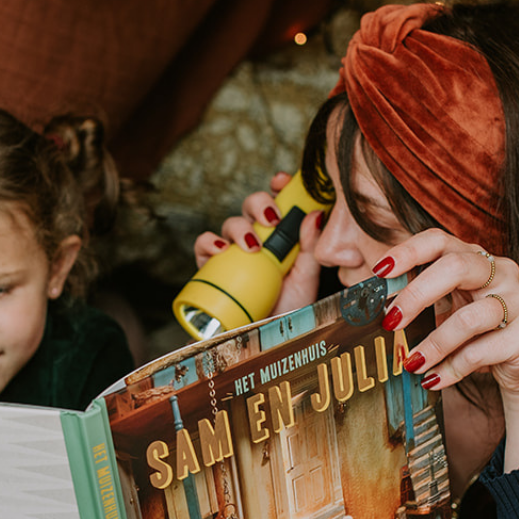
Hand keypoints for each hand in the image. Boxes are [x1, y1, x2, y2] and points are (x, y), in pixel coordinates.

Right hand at [193, 172, 325, 315]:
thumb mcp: (307, 276)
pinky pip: (204, 247)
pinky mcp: (214, 268)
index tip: (281, 181)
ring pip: (230, 223)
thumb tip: (314, 215)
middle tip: (272, 218)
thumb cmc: (289, 306)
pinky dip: (209, 243)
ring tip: (252, 245)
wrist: (267, 337)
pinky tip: (221, 250)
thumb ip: (311, 246)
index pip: (277, 200)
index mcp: (281, 234)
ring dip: (239, 226)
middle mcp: (256, 238)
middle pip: (252, 206)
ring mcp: (234, 252)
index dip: (277, 185)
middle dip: (259, 203)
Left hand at [377, 228, 518, 471]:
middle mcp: (502, 273)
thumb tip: (379, 315)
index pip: (440, 241)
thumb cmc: (485, 334)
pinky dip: (451, 369)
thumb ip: (426, 306)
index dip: (408, 251)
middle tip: (390, 322)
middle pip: (456, 267)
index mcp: (477, 260)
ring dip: (433, 344)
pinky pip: (480, 353)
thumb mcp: (455, 310)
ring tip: (411, 363)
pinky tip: (435, 379)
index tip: (378, 271)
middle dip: (416, 295)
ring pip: (468, 318)